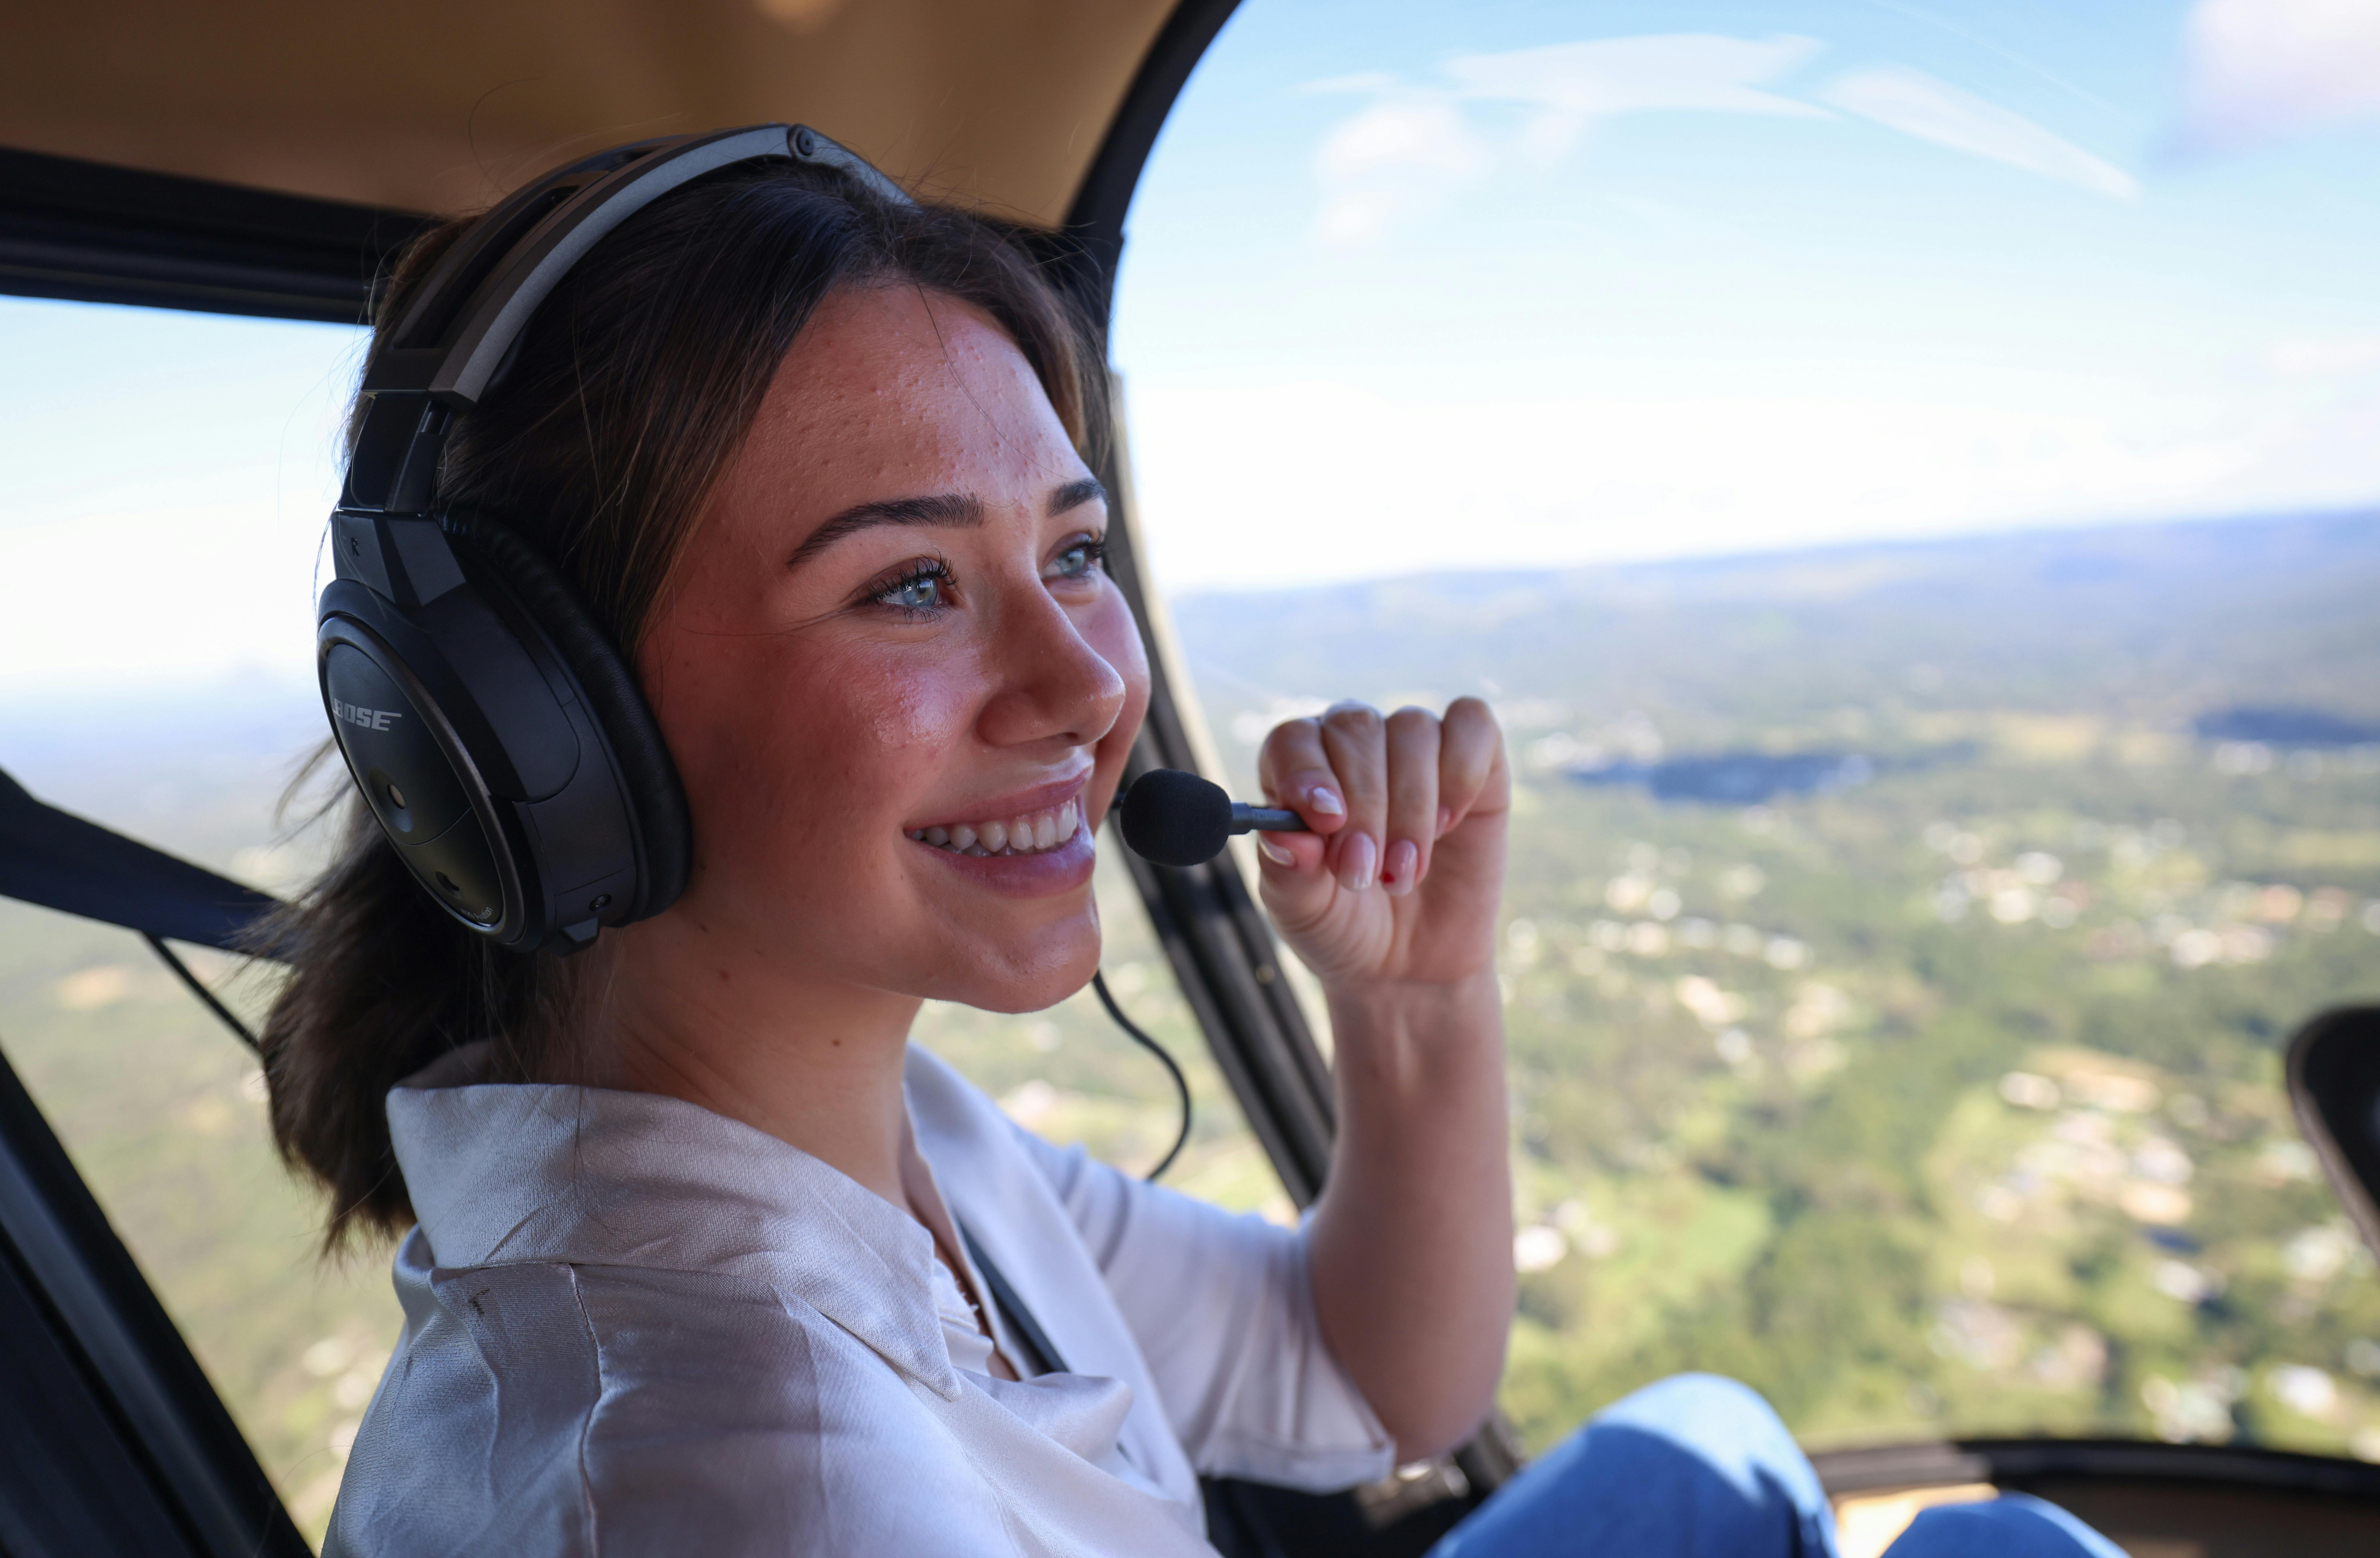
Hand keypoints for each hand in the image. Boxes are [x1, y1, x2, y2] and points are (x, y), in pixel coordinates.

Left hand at [1253, 698, 1507, 987]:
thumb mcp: (1303, 914)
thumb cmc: (1344, 928)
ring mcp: (1414, 749)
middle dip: (1364, 806)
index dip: (1307, 771)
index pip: (1292, 739)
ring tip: (1403, 874)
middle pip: (1356, 729)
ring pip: (1413, 728)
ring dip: (1411, 806)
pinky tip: (1450, 823)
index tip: (1325, 820)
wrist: (1411, 966)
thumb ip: (1287, 873)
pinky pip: (1471, 722)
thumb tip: (1286, 833)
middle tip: (1363, 874)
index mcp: (1297, 773)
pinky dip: (1462, 769)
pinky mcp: (1475, 760)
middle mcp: (1353, 747)